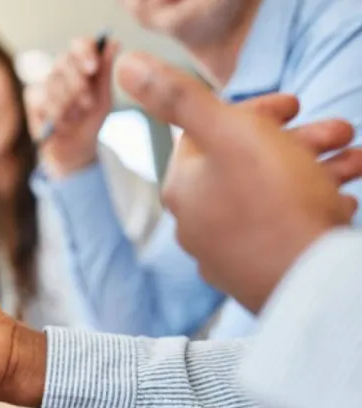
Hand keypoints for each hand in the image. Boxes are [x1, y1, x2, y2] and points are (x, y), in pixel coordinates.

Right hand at [31, 37, 118, 178]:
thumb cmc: (89, 121)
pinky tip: (60, 124)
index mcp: (81, 64)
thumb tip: (114, 41)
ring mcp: (45, 82)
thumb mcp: (104, 99)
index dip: (84, 52)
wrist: (73, 149)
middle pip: (63, 60)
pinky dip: (54, 114)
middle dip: (76, 83)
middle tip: (87, 103)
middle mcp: (61, 69)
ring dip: (67, 104)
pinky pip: (41, 99)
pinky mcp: (32, 97)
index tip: (93, 68)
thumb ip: (106, 72)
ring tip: (75, 119)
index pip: (79, 45)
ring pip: (52, 83)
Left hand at [117, 52, 361, 311]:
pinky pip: (284, 231)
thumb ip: (182, 98)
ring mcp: (225, 253)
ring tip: (356, 160)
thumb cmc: (272, 203)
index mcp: (183, 187)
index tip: (294, 104)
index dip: (255, 111)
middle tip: (341, 131)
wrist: (307, 282)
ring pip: (272, 196)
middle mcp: (195, 223)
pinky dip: (314, 208)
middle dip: (298, 140)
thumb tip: (127, 66)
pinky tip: (342, 203)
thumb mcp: (231, 133)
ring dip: (317, 169)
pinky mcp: (255, 274)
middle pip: (245, 164)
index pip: (209, 134)